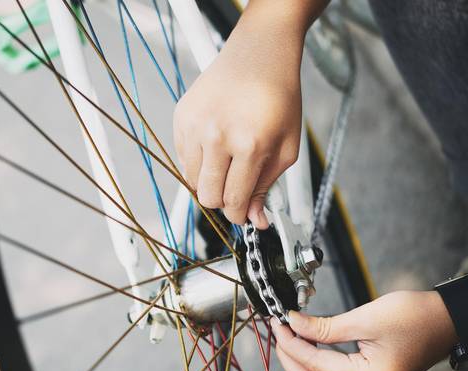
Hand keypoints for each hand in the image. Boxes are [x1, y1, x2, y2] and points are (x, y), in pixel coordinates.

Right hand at [173, 1, 316, 227]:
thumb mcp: (287, 146)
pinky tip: (215, 144)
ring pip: (191, 181)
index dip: (240, 215)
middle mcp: (217, 136)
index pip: (233, 201)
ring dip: (209, 181)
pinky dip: (198, 161)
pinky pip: (182, 158)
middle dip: (223, 201)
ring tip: (227, 162)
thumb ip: (268, 186)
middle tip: (236, 188)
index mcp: (249, 144)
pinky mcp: (181, 117)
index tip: (244, 214)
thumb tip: (256, 220)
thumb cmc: (278, 96)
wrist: (259, 52)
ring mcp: (195, 126)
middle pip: (207, 197)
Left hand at [271, 290, 457, 370]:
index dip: (291, 343)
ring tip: (292, 338)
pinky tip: (310, 346)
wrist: (447, 320)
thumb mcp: (365, 317)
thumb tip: (294, 323)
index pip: (314, 364)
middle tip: (280, 330)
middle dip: (290, 357)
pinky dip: (317, 368)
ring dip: (301, 366)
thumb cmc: (416, 316)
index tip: (279, 323)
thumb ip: (325, 326)